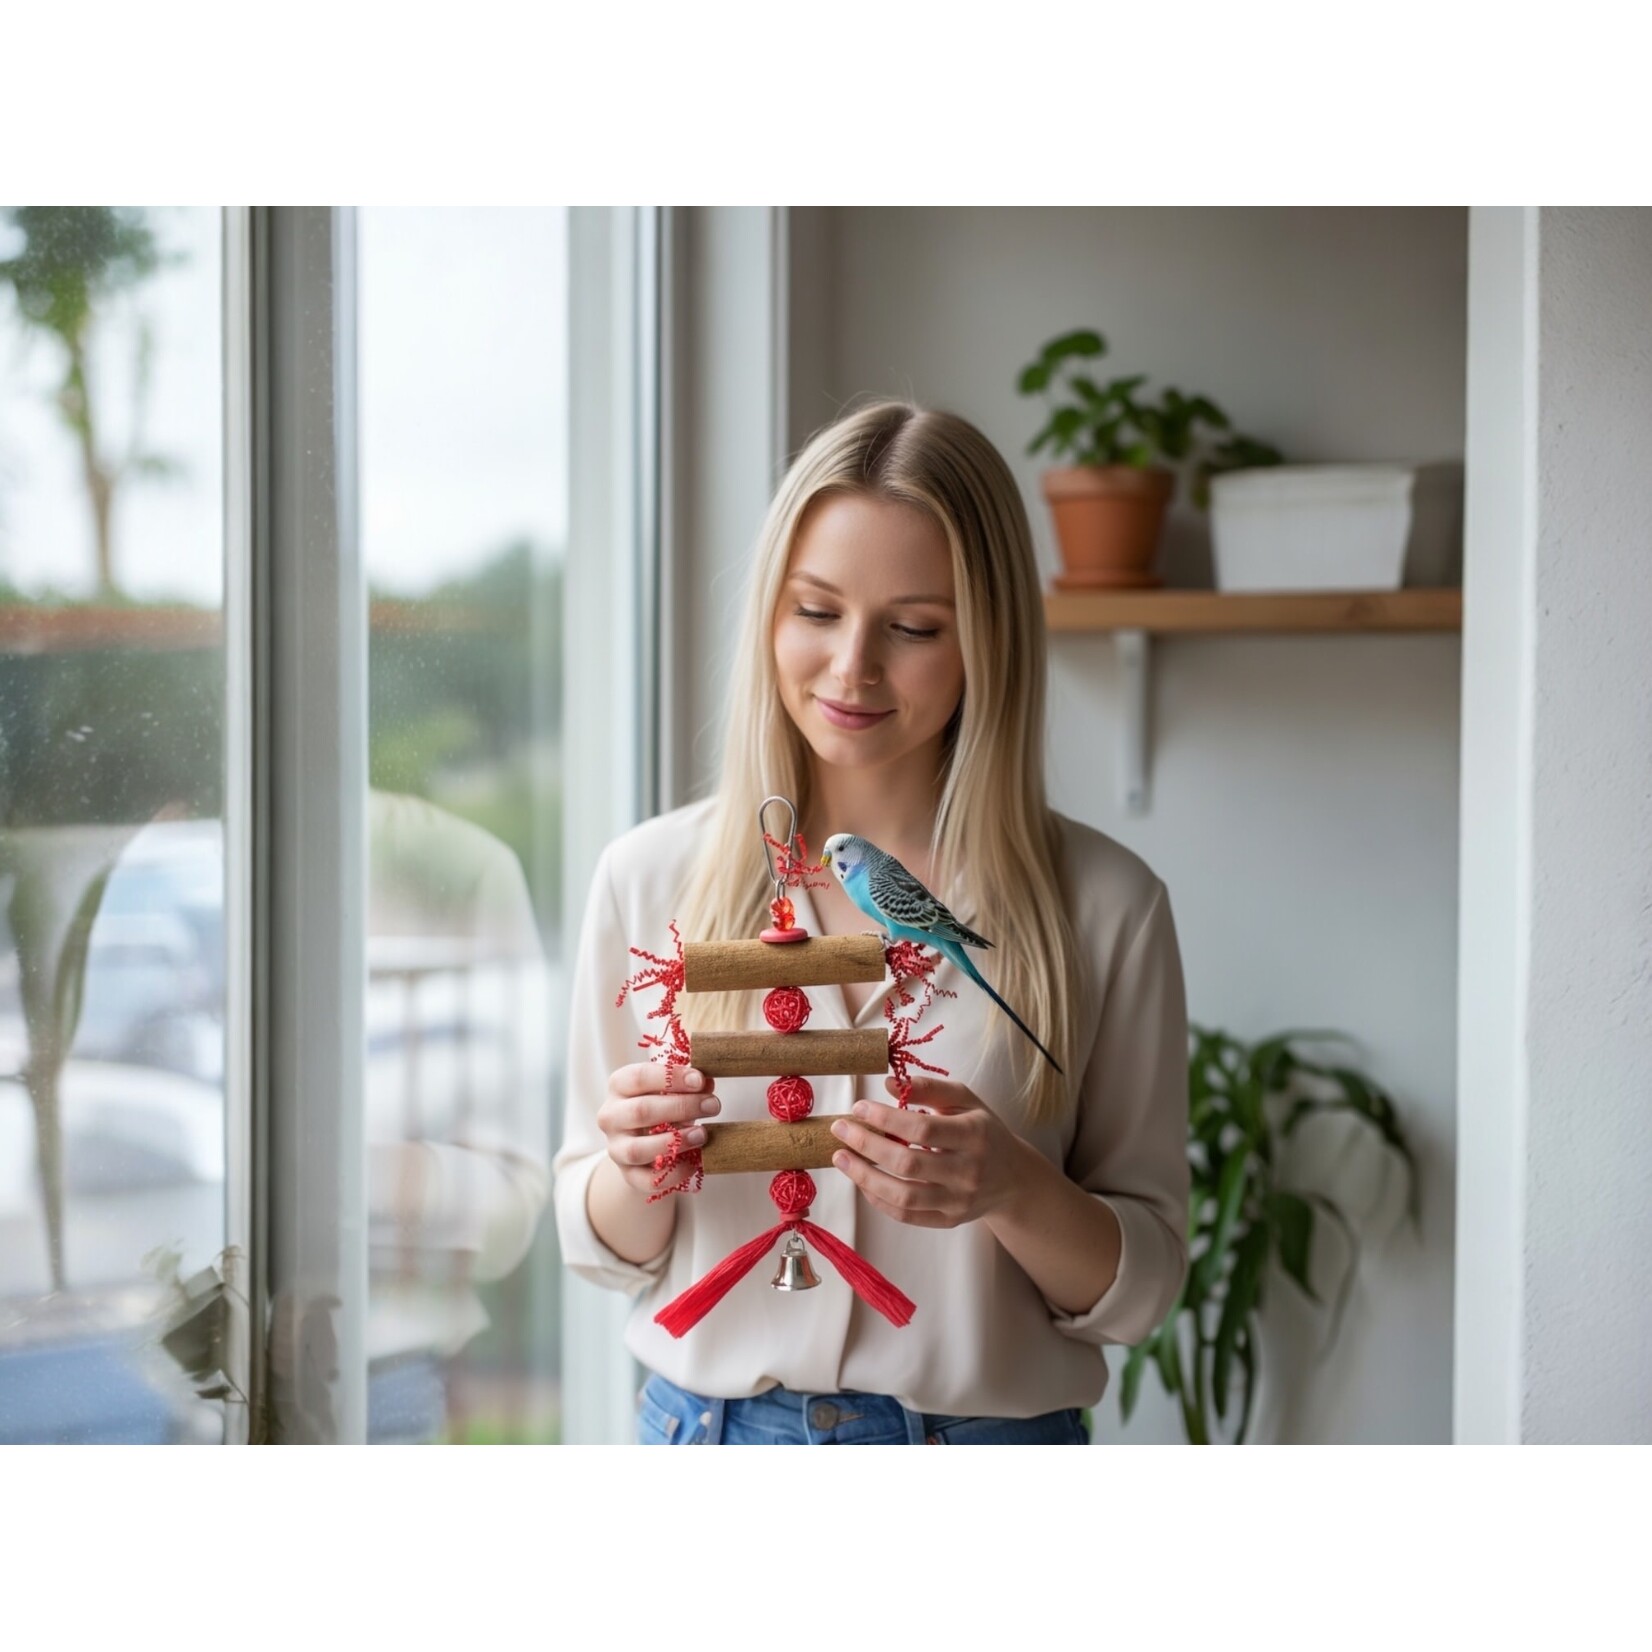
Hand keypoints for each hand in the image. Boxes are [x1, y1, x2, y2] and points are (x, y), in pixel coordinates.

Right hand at [596, 1062, 720, 1198]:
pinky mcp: (627, 1175)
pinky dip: (674, 1174)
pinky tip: (695, 1162)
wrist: (643, 1139)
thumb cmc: (660, 1104)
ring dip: (674, 1142)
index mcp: (619, 1086)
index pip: (639, 1077)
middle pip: (641, 1111)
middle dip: (681, 1107)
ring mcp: (616, 1148)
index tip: (700, 1080)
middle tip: (713, 1105)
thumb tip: (707, 1083)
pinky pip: (648, 1180)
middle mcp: (610, 1116)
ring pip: (638, 1149)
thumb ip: (689, 1084)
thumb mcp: (671, 1088)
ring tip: (703, 1134)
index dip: (671, 1078)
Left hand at [828, 1074, 1029, 1227]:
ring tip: (841, 1158)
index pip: (923, 1129)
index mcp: (974, 1135)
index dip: (886, 1119)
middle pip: (907, 1164)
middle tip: (840, 1129)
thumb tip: (886, 1084)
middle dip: (866, 1145)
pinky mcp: (949, 1221)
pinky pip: (907, 1216)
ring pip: (903, 1196)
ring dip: (865, 1177)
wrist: (1014, 1178)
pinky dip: (879, 1199)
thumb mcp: (966, 1100)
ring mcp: (958, 1201)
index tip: (859, 1107)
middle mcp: (968, 1171)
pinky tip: (862, 1181)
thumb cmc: (984, 1132)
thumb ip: (929, 1088)